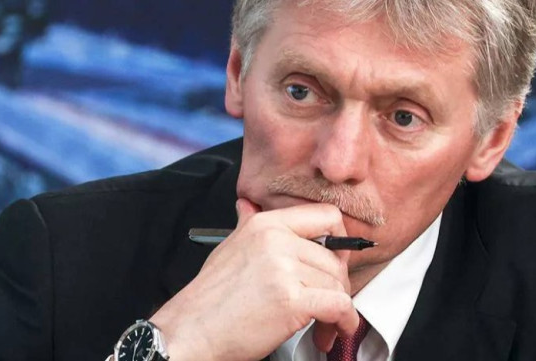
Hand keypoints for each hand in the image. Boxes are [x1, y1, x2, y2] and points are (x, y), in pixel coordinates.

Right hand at [150, 198, 358, 360]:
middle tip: (327, 302)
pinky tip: (334, 331)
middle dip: (337, 285)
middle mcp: (277, 240)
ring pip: (338, 284)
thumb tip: (246, 204)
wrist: (191, 331)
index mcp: (266, 224)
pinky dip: (344, 322)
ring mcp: (284, 268)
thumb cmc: (209, 297)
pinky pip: (339, 306)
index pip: (326, 216)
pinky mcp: (291, 300)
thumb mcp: (229, 246)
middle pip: (335, 257)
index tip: (338, 260)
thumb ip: (246, 223)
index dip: (340, 240)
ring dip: (338, 309)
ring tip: (322, 324)